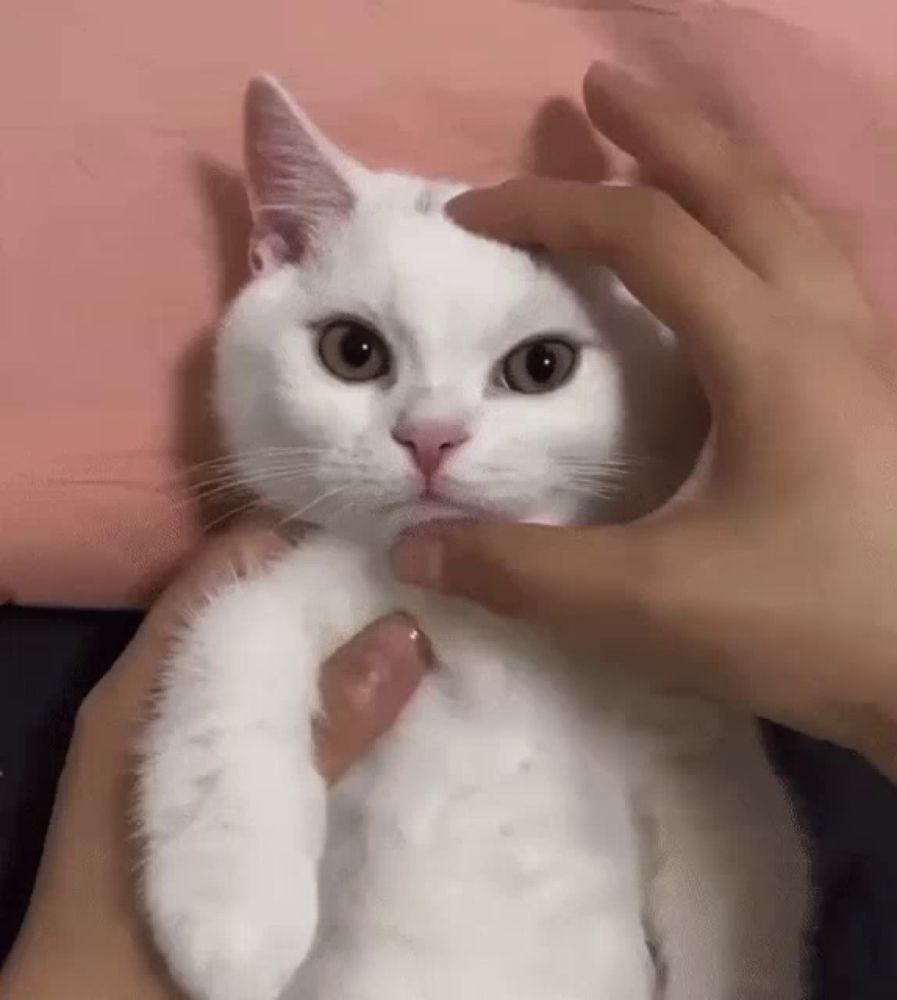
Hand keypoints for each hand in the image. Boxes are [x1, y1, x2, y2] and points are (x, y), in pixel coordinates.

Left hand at [1, 523, 427, 998]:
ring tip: (417, 635)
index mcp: (146, 682)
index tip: (387, 544)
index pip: (227, 566)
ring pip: (265, 658)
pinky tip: (379, 707)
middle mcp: (158, 693)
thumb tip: (407, 633)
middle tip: (422, 590)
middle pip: (251, 606)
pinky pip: (269, 709)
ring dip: (332, 646)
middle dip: (331, 593)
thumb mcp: (246, 821)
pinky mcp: (206, 780)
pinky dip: (321, 695)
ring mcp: (179, 736)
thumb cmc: (158, 919)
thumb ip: (324, 730)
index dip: (305, 542)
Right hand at [393, 63, 896, 776]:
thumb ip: (528, 573)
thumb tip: (415, 550)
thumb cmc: (820, 624)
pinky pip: (814, 276)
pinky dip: (760, 239)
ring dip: (723, 174)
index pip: (648, 238)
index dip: (552, 210)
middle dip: (662, 131)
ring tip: (667, 158)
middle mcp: (828, 328)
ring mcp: (866, 358)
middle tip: (598, 92)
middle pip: (743, 188)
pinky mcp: (876, 398)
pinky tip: (738, 277)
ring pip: (794, 224)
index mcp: (771, 351)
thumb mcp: (655, 604)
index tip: (473, 211)